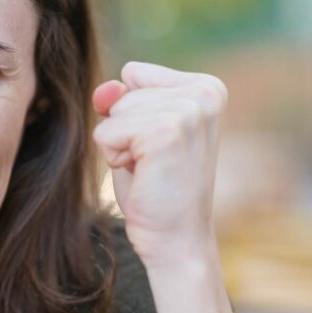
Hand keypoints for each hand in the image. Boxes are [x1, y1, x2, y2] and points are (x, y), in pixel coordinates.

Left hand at [93, 62, 232, 312]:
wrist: (176, 240)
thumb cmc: (157, 187)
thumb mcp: (137, 131)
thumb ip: (120, 99)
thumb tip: (105, 90)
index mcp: (206, 87)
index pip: (134, 73)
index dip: (131, 112)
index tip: (158, 145)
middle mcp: (204, 93)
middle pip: (122, 90)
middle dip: (124, 129)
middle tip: (153, 163)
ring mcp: (188, 111)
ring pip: (113, 111)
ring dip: (119, 145)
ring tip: (150, 169)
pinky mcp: (165, 132)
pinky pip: (106, 132)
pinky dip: (114, 157)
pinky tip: (144, 176)